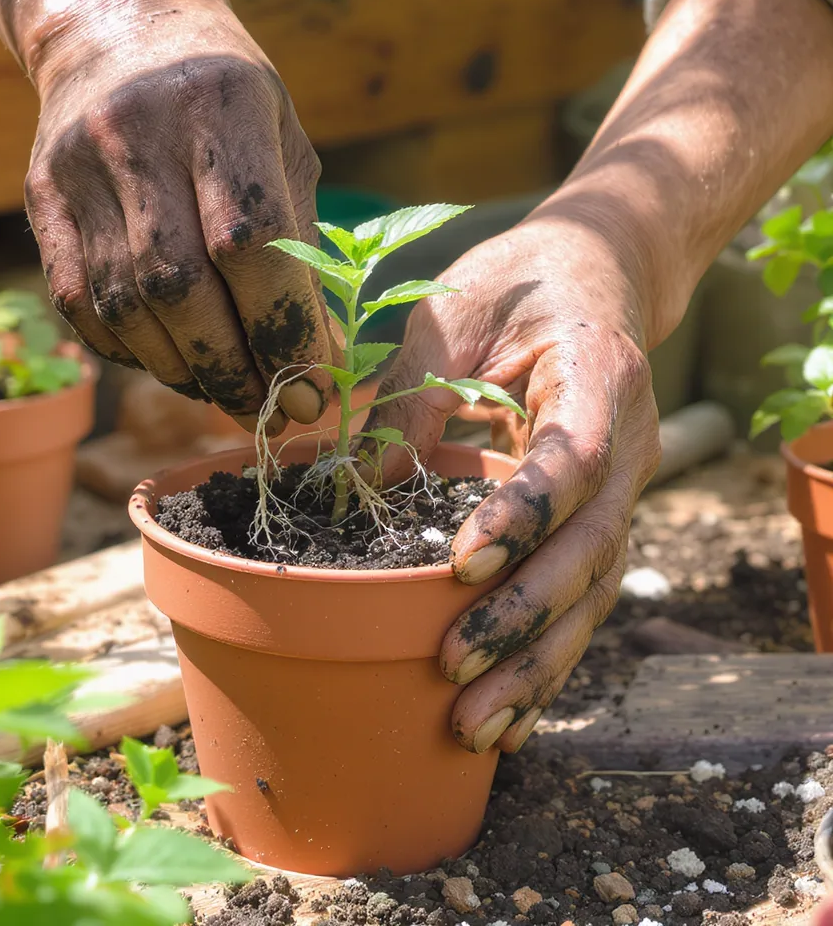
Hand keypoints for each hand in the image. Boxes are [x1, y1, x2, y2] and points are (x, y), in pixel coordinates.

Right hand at [22, 0, 331, 432]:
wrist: (119, 33)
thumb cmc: (227, 104)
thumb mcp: (284, 147)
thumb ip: (302, 249)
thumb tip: (317, 363)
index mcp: (220, 105)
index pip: (254, 242)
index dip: (285, 330)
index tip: (313, 390)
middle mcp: (138, 133)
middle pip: (181, 287)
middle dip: (233, 369)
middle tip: (270, 411)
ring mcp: (77, 168)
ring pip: (127, 307)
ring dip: (184, 372)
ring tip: (225, 389)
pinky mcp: (42, 202)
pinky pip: (80, 306)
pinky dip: (132, 353)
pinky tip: (170, 360)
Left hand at [364, 218, 661, 752]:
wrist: (594, 276)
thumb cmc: (519, 282)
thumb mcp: (457, 312)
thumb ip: (417, 389)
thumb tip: (370, 482)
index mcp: (599, 378)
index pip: (574, 460)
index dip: (525, 515)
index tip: (462, 561)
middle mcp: (628, 447)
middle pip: (590, 549)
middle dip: (522, 616)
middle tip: (454, 667)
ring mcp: (621, 492)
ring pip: (592, 592)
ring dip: (537, 663)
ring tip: (475, 723)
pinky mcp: (598, 520)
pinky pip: (582, 598)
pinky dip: (548, 659)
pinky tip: (512, 715)